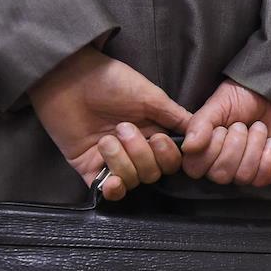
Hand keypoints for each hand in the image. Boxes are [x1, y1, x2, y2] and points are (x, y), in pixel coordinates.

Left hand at [27, 46, 190, 200]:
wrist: (68, 78)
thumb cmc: (111, 81)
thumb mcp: (151, 96)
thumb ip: (176, 117)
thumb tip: (202, 134)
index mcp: (154, 133)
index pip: (172, 161)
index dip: (168, 157)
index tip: (158, 138)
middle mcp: (137, 150)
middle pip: (153, 174)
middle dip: (141, 153)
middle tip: (123, 128)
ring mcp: (113, 160)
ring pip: (133, 180)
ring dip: (122, 160)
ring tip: (106, 138)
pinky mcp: (90, 167)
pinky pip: (109, 191)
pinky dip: (113, 188)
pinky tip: (111, 179)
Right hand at [182, 80, 270, 186]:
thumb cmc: (241, 100)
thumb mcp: (216, 105)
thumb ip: (199, 125)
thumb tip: (188, 147)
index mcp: (200, 151)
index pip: (195, 169)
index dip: (210, 148)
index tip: (220, 128)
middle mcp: (217, 166)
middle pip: (220, 174)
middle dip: (235, 144)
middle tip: (241, 125)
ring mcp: (240, 172)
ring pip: (243, 176)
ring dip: (254, 146)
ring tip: (256, 129)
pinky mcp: (262, 175)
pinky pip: (262, 179)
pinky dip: (269, 157)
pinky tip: (269, 142)